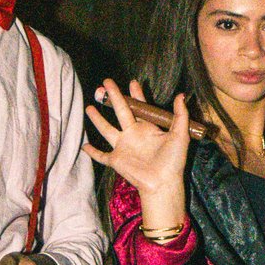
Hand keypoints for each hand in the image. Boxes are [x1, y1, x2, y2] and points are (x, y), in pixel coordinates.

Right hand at [87, 75, 191, 231]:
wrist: (163, 182)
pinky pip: (101, 156)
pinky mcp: (116, 160)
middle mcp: (133, 134)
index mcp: (147, 128)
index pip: (139, 107)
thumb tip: (180, 95)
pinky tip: (84, 146)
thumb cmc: (174, 160)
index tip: (132, 82)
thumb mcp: (180, 135)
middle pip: (120, 112)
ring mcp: (123, 147)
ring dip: (98, 119)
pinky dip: (92, 152)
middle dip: (113, 97)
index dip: (136, 95)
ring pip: (106, 129)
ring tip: (89, 106)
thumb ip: (180, 115)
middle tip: (106, 82)